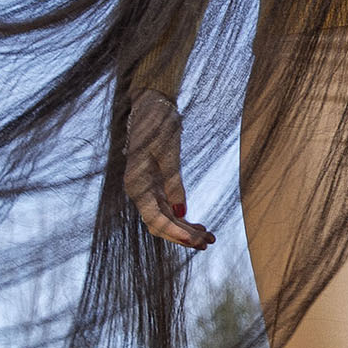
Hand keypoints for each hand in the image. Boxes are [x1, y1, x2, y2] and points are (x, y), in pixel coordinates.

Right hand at [124, 89, 214, 250]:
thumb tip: (182, 212)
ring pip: (165, 219)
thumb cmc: (158, 123)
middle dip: (183, 236)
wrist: (151, 104)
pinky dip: (183, 218)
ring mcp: (146, 189)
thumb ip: (174, 182)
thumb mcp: (168, 151)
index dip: (175, 233)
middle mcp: (138, 191)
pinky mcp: (155, 185)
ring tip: (209, 237)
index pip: (155, 219)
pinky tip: (199, 225)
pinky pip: (168, 208)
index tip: (195, 241)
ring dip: (185, 230)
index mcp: (137, 184)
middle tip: (208, 243)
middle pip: (160, 224)